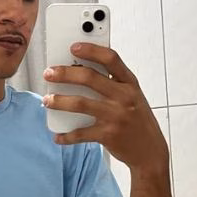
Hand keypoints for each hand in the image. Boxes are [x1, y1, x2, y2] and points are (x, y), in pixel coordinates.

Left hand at [43, 44, 168, 175]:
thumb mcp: (131, 95)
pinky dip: (66, 135)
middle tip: (49, 73)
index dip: (91, 50)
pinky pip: (80, 133)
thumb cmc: (136, 118)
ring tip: (46, 100)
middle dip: (65, 74)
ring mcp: (116, 116)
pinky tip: (57, 136)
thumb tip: (78, 69)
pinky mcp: (108, 135)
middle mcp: (124, 96)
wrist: (150, 149)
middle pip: (90, 78)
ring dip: (59, 101)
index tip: (73, 46)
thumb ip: (112, 83)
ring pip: (81, 103)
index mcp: (130, 83)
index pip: (111, 59)